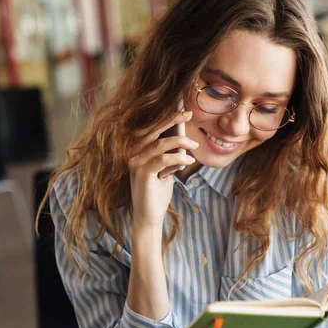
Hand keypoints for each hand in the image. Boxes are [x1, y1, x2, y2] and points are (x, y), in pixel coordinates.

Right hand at [128, 110, 197, 229]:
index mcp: (136, 150)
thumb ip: (169, 154)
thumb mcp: (165, 169)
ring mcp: (135, 163)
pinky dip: (178, 158)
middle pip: (153, 130)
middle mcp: (132, 153)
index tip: (184, 111)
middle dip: (172, 120)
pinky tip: (189, 160)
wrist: (148, 216)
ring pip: (159, 144)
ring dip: (180, 142)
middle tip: (188, 115)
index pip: (151, 128)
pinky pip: (162, 160)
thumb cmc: (157, 192)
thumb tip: (184, 139)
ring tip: (195, 146)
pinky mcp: (142, 174)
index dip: (166, 118)